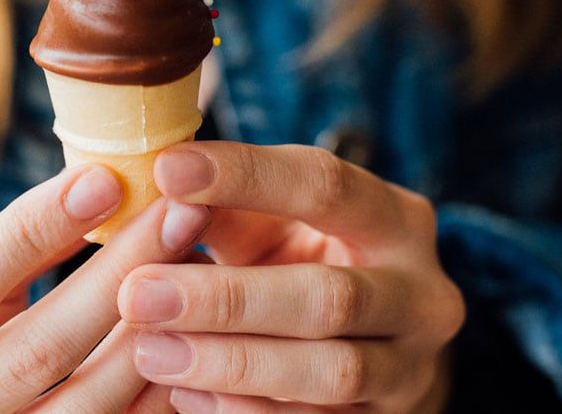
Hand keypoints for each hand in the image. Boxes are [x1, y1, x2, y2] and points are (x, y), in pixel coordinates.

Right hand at [0, 164, 210, 412]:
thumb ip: (2, 257)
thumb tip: (96, 189)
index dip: (32, 230)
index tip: (103, 177)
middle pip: (37, 350)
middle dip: (117, 274)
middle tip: (180, 211)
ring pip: (84, 407)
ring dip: (150, 330)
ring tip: (196, 263)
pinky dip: (156, 390)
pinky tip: (190, 332)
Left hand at [117, 142, 464, 412]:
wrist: (375, 345)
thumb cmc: (307, 263)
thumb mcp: (276, 225)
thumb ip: (226, 210)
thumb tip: (155, 191)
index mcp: (395, 220)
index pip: (326, 186)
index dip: (245, 176)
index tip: (166, 171)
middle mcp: (421, 294)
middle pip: (329, 297)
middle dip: (227, 297)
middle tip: (139, 292)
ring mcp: (413, 369)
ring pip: (330, 372)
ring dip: (233, 363)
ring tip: (151, 351)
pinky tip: (185, 395)